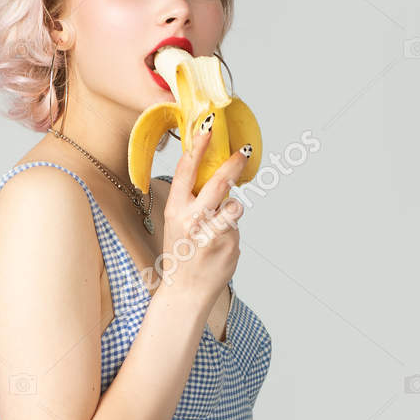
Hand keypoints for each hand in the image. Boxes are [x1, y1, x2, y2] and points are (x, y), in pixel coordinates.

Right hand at [158, 124, 247, 303]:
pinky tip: (220, 248)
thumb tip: (215, 174)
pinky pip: (237, 227)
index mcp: (175, 210)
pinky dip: (231, 233)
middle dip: (233, 163)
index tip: (209, 128)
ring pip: (234, 206)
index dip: (199, 146)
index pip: (186, 171)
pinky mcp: (230, 244)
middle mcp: (191, 219)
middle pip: (218, 182)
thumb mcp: (178, 223)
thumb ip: (192, 201)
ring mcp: (211, 233)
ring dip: (233, 210)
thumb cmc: (182, 254)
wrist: (186, 291)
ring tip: (221, 225)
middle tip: (243, 151)